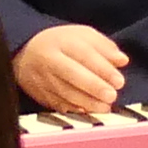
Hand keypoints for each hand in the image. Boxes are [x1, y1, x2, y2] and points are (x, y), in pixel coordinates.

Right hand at [14, 23, 130, 116]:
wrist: (25, 53)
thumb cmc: (62, 44)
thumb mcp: (82, 36)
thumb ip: (104, 46)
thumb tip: (122, 60)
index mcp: (61, 41)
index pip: (84, 54)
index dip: (102, 69)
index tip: (119, 81)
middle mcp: (49, 60)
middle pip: (71, 74)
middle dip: (93, 87)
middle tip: (112, 96)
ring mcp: (42, 79)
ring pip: (65, 93)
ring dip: (87, 103)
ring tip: (105, 107)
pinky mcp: (40, 95)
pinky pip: (58, 105)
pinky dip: (75, 110)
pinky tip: (89, 112)